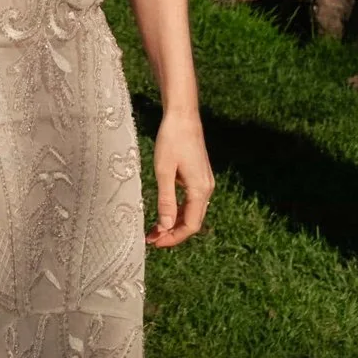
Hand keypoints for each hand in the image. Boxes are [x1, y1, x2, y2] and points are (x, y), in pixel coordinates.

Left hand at [147, 106, 215, 248]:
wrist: (182, 115)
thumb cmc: (171, 140)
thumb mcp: (164, 172)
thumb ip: (166, 201)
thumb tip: (166, 227)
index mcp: (200, 189)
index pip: (191, 225)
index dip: (174, 238)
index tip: (155, 242)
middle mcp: (206, 188)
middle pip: (192, 221)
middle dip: (173, 233)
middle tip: (151, 238)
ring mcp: (204, 182)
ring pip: (192, 211)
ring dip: (174, 222)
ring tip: (154, 229)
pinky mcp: (199, 176)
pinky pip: (191, 200)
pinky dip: (178, 210)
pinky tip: (165, 212)